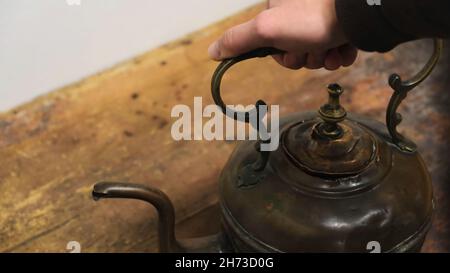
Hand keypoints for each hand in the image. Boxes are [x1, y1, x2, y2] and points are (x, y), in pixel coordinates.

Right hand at [208, 0, 356, 69]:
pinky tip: (344, 48)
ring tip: (333, 48)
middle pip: (297, 52)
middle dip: (307, 58)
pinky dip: (340, 54)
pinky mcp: (344, 27)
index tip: (293, 50)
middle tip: (315, 48)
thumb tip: (211, 52)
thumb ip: (238, 39)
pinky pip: (338, 51)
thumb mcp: (267, 28)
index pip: (274, 47)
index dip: (284, 56)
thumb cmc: (311, 19)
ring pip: (318, 54)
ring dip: (324, 58)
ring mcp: (323, 20)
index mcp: (280, 11)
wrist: (357, 14)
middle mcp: (301, 13)